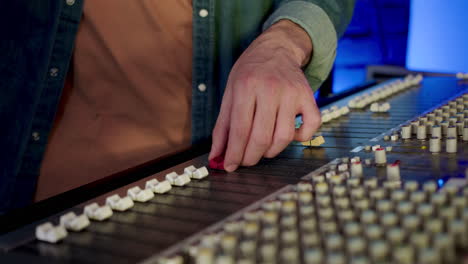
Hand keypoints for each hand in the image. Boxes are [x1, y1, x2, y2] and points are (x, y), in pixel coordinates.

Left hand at [209, 20, 321, 171]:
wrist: (276, 49)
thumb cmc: (250, 73)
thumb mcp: (230, 93)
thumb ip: (222, 126)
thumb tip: (216, 156)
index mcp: (246, 87)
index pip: (239, 129)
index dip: (234, 153)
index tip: (229, 166)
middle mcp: (270, 89)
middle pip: (261, 137)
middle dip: (250, 157)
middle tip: (245, 161)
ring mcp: (292, 93)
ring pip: (284, 137)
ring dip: (271, 151)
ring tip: (262, 149)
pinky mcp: (308, 96)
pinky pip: (310, 127)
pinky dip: (301, 138)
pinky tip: (288, 135)